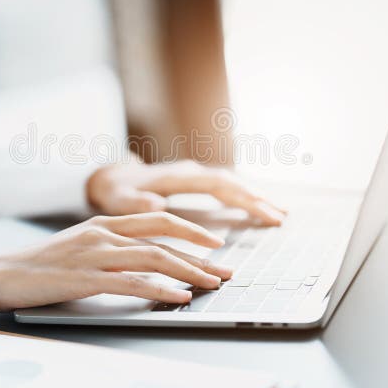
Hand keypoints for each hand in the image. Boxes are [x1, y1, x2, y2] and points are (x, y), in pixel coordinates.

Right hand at [0, 212, 232, 310]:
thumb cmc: (43, 264)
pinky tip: (178, 298)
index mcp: (106, 223)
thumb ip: (113, 245)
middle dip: (201, 252)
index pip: (159, 220)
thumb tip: (148, 259)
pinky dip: (159, 291)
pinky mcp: (85, 277)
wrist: (2, 273)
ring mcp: (95, 254)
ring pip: (154, 258)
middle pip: (164, 237)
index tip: (215, 243)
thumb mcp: (82, 245)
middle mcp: (105, 233)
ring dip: (188, 272)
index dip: (191, 229)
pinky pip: (131, 283)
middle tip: (227, 268)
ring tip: (212, 284)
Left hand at [86, 160, 285, 225]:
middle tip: (280, 217)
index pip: (218, 184)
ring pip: (231, 182)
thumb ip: (136, 203)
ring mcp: (193, 174)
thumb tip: (157, 204)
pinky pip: (224, 186)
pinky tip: (257, 206)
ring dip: (254, 196)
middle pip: (231, 182)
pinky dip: (243, 196)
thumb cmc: (113, 191)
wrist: (107, 177)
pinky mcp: (194, 180)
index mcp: (177, 176)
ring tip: (279, 212)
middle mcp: (189, 171)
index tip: (263, 209)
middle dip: (257, 199)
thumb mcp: (117, 200)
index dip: (242, 197)